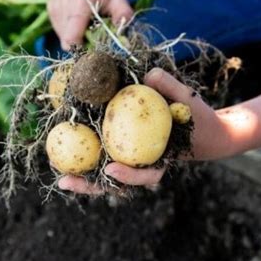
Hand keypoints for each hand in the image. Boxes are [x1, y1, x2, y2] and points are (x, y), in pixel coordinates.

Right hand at [47, 0, 133, 49]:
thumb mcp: (121, 3)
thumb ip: (123, 18)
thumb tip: (123, 37)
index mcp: (78, 5)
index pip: (71, 39)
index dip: (81, 48)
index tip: (92, 47)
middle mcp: (62, 5)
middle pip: (67, 41)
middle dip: (80, 42)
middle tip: (93, 32)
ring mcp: (54, 6)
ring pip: (62, 37)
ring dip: (75, 36)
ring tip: (86, 24)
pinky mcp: (50, 7)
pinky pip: (59, 30)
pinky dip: (69, 30)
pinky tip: (78, 20)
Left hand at [58, 67, 222, 193]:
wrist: (203, 130)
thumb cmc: (198, 117)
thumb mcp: (190, 101)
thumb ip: (171, 88)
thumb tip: (148, 75)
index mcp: (163, 160)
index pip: (147, 175)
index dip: (129, 176)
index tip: (111, 169)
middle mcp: (145, 164)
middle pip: (118, 181)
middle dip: (91, 185)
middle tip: (66, 181)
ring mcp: (135, 159)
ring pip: (107, 173)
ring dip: (82, 174)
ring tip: (57, 171)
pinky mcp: (126, 150)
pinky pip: (106, 154)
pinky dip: (87, 153)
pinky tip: (64, 147)